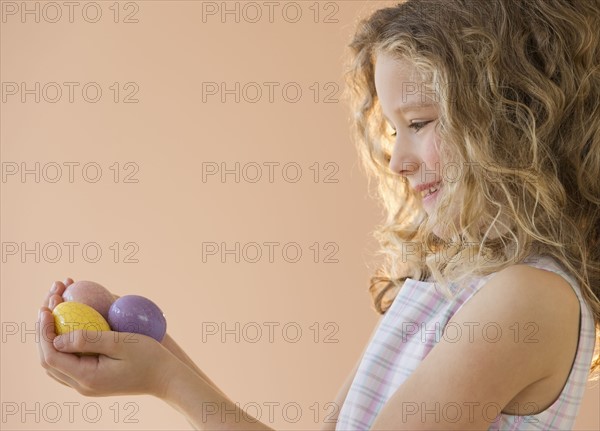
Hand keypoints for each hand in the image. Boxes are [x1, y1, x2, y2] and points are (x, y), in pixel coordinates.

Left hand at [38, 279, 176, 397]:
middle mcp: (82, 385)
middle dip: (43, 329)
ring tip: (55, 309)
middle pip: (48, 359)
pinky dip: (62, 343)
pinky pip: (68, 362)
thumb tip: (57, 338)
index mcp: (87, 377)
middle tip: (49, 302)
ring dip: (50, 336)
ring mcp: (86, 384)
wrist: (166, 378)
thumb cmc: (149, 358)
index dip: (43, 330)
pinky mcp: (93, 380)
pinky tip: (68, 324)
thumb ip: (89, 340)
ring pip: (55, 362)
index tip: (46, 307)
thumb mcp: (122, 343)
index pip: (51, 355)